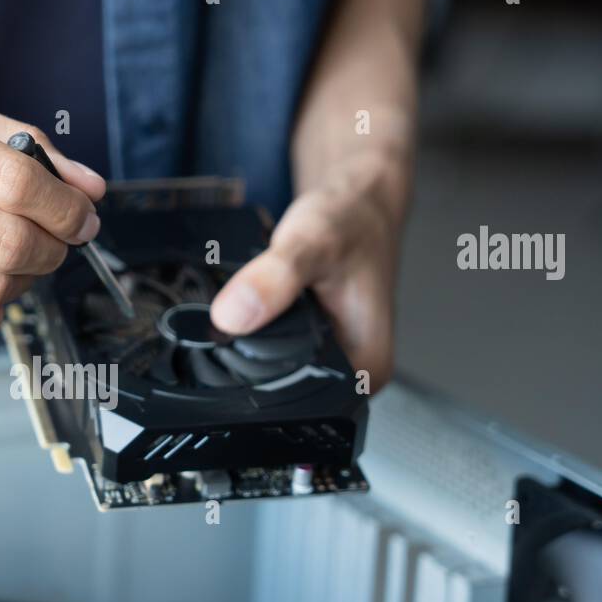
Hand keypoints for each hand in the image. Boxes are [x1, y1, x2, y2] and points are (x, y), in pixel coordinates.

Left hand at [209, 151, 408, 389]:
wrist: (359, 200)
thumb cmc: (353, 220)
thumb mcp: (311, 243)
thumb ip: (275, 280)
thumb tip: (233, 317)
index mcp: (368, 369)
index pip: (297, 401)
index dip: (253, 373)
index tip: (240, 330)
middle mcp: (354, 373)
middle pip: (281, 388)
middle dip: (248, 353)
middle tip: (248, 305)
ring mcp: (334, 359)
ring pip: (271, 368)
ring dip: (251, 338)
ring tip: (256, 299)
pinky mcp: (316, 344)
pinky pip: (270, 348)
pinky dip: (256, 326)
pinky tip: (256, 301)